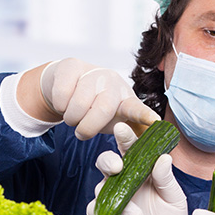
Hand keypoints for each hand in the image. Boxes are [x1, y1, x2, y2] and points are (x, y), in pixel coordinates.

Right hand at [40, 58, 159, 139]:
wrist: (69, 84)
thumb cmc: (96, 106)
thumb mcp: (114, 120)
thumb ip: (131, 133)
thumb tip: (151, 148)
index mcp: (126, 100)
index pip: (137, 109)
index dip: (145, 115)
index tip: (155, 121)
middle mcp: (113, 83)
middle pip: (103, 110)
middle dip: (88, 128)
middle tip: (82, 132)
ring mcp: (93, 73)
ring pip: (78, 105)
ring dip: (71, 119)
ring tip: (74, 116)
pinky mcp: (72, 66)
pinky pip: (61, 95)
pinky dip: (59, 106)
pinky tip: (64, 102)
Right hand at [86, 123, 189, 214]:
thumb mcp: (174, 199)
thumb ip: (166, 179)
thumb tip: (163, 157)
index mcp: (140, 171)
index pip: (130, 150)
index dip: (125, 138)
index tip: (123, 128)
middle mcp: (122, 182)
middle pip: (106, 163)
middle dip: (108, 161)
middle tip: (118, 166)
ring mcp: (111, 200)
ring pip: (101, 188)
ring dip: (118, 199)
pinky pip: (95, 211)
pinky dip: (108, 214)